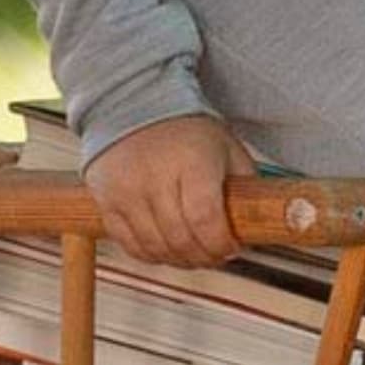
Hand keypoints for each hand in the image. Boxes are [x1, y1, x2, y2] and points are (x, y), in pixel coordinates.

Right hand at [89, 113, 251, 267]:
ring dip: (180, 260)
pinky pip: (131, 246)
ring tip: (193, 253)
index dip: (220, 244)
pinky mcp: (106, 202)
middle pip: (181, 239)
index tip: (230, 248)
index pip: (205, 220)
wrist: (132, 105)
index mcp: (192, 161)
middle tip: (215, 254)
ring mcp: (126, 191)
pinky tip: (167, 247)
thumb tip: (258, 226)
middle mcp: (155, 177)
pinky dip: (152, 254)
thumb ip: (244, 184)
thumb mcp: (226, 147)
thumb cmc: (187, 131)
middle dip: (205, 256)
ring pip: (156, 248)